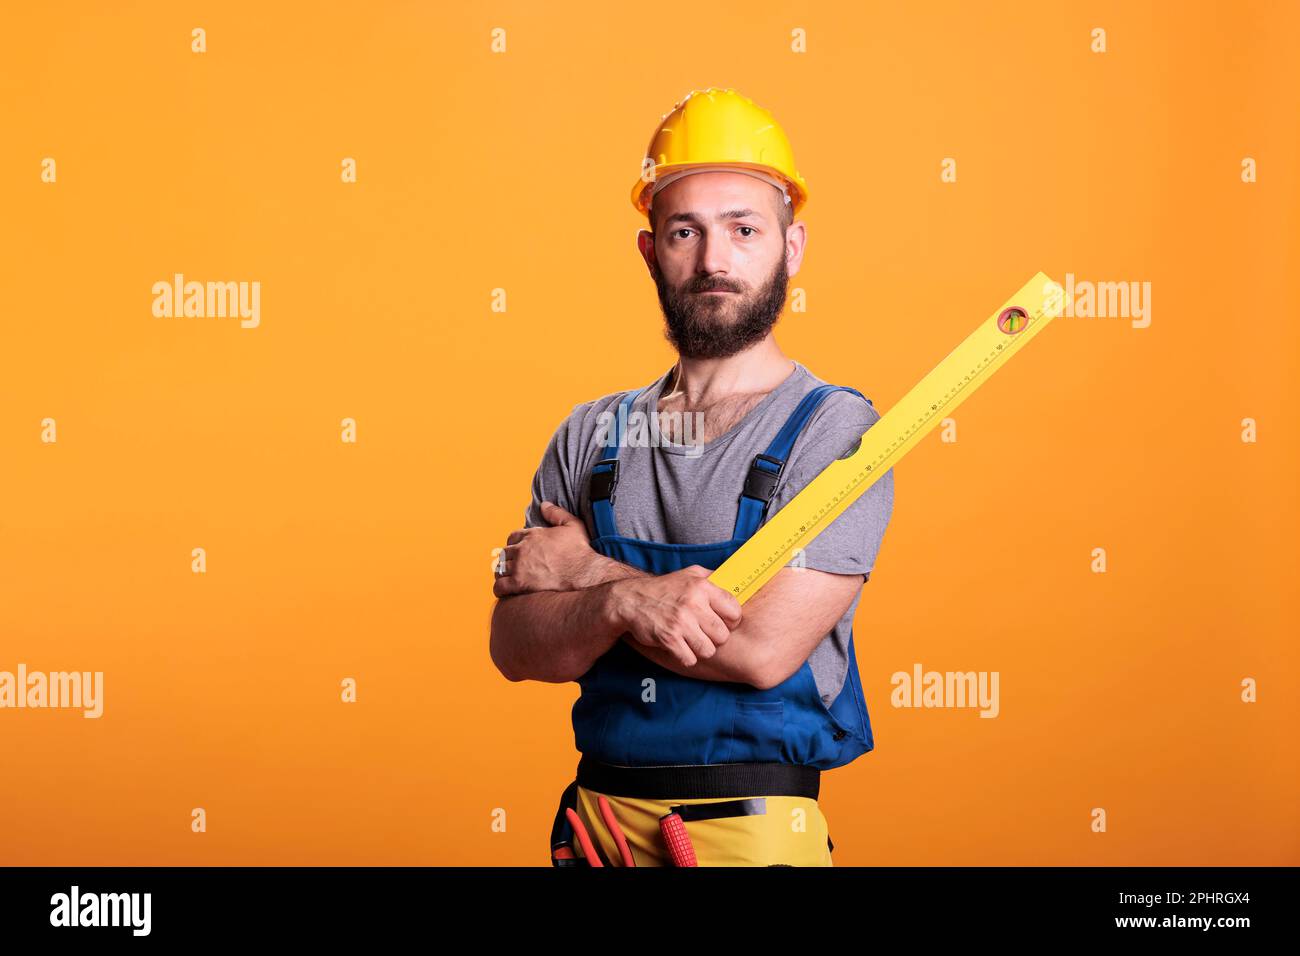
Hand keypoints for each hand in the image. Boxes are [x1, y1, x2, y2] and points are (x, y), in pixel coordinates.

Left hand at [493, 502, 599, 596]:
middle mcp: (522, 549)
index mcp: (532, 535)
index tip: (520, 552)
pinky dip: (500, 589)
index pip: (512, 537)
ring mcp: (519, 567)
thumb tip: (544, 505)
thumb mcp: (573, 526)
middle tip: (515, 568)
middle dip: (508, 560)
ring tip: (509, 580)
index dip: (515, 544)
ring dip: (503, 574)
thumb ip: (557, 513)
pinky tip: (507, 591)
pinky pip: (500, 586)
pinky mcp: (519, 584)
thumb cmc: (580, 552)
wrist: (584, 575)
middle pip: (504, 553)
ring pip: (499, 569)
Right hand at [606, 565, 742, 667]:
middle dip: (714, 637)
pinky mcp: (669, 638)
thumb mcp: (690, 573)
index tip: (723, 622)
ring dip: (701, 648)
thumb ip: (713, 578)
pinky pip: (690, 658)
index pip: (734, 611)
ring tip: (692, 640)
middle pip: (723, 635)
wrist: (630, 600)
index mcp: (702, 586)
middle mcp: (693, 603)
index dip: (731, 620)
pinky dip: (686, 656)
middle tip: (703, 632)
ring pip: (709, 650)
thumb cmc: (664, 588)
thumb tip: (738, 582)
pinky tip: (679, 646)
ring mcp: (681, 622)